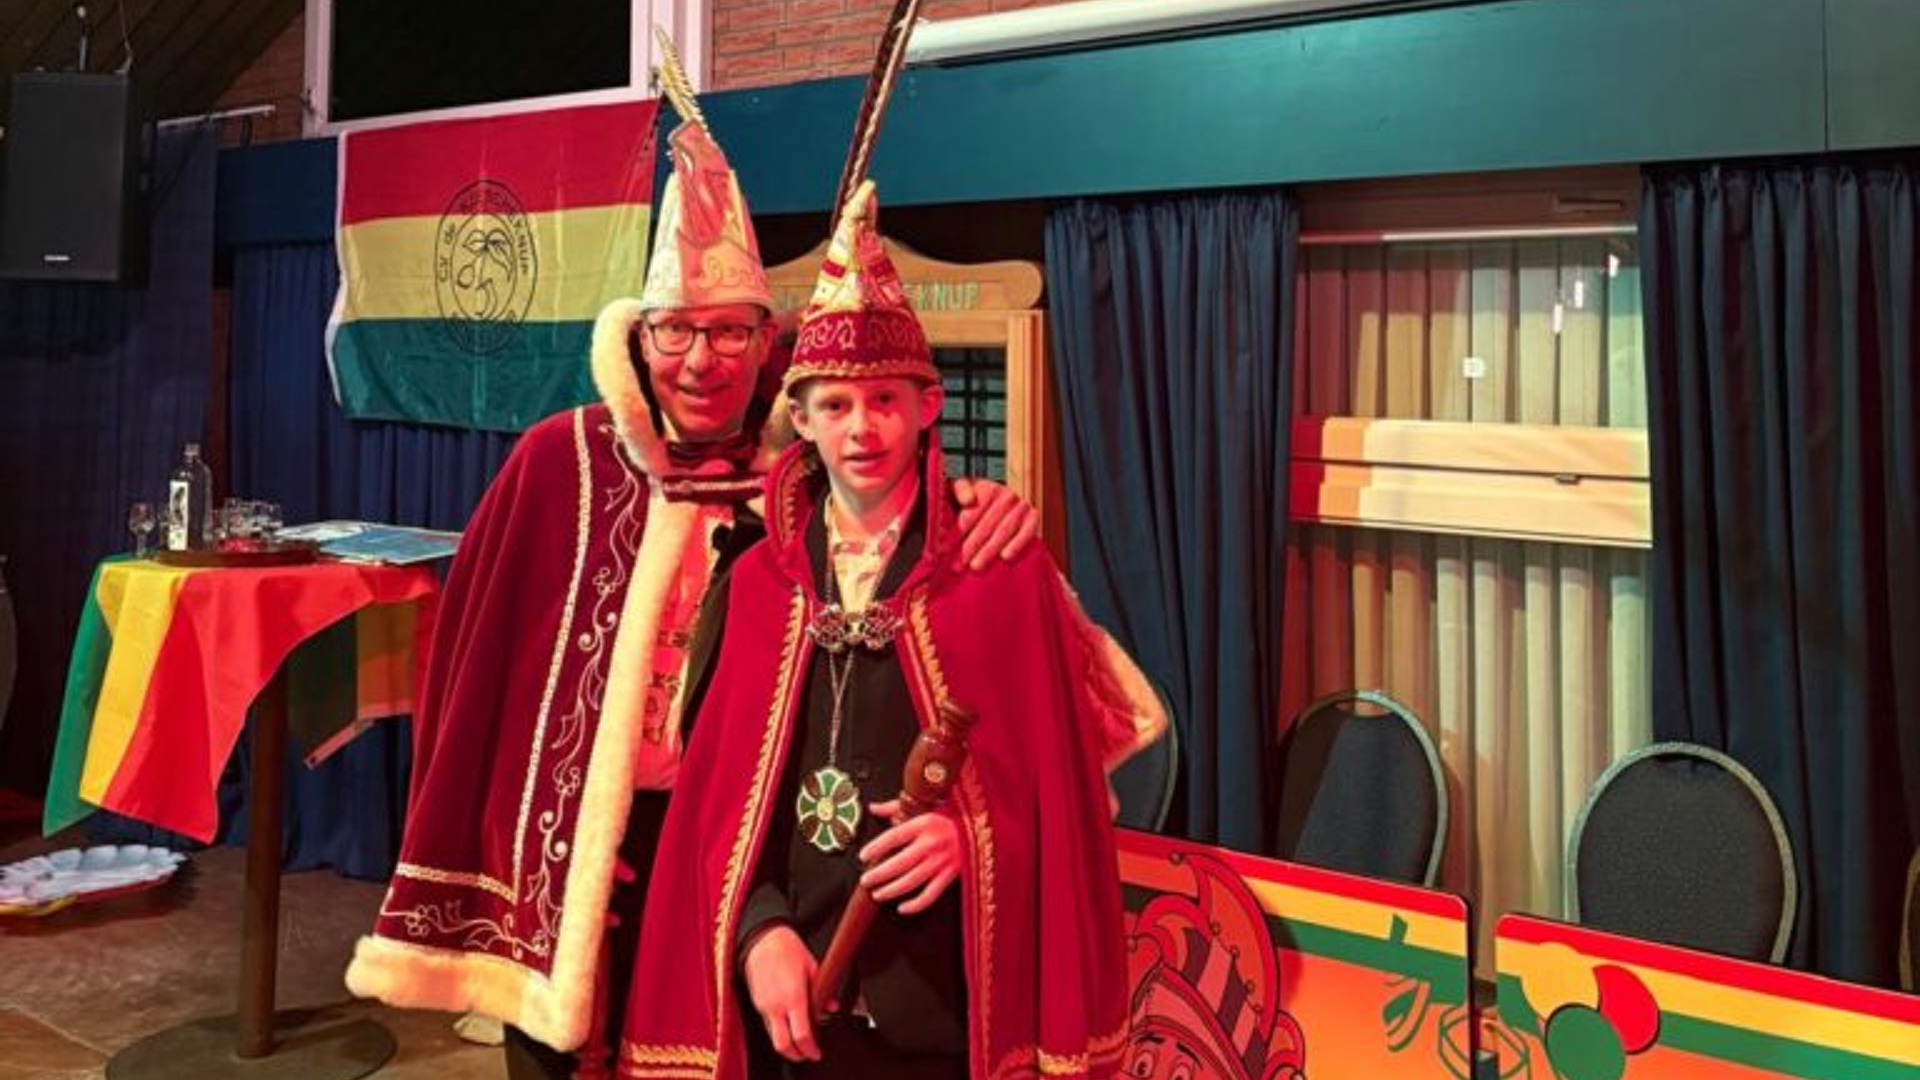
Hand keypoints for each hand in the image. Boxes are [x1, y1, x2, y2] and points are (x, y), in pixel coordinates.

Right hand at [743, 925, 822, 1061]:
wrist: (763, 939)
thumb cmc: (787, 949)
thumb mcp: (813, 967)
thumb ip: (823, 991)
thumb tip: (832, 1007)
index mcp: (793, 998)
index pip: (802, 1035)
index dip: (810, 1049)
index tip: (817, 1052)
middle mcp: (776, 1006)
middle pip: (783, 1045)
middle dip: (796, 1055)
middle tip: (807, 1054)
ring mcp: (764, 1006)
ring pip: (773, 1037)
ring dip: (786, 1044)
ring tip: (799, 1040)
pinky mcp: (757, 1003)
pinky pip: (768, 1025)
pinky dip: (778, 1031)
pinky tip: (787, 1024)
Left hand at [859, 800, 962, 913]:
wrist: (980, 826)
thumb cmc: (949, 815)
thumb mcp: (924, 806)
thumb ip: (896, 807)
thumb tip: (873, 807)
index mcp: (924, 823)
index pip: (893, 837)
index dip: (875, 847)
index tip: (862, 855)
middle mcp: (932, 842)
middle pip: (900, 863)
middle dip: (879, 874)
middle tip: (865, 880)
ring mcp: (942, 861)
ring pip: (912, 881)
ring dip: (892, 890)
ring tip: (877, 894)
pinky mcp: (951, 875)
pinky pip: (930, 895)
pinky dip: (915, 905)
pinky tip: (902, 908)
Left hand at [951, 478, 1037, 570]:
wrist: (1001, 502)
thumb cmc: (974, 500)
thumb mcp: (961, 489)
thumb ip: (960, 491)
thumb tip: (969, 501)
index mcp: (987, 488)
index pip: (970, 515)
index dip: (957, 534)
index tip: (945, 551)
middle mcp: (1007, 495)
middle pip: (985, 525)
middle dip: (970, 547)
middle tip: (958, 565)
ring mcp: (1021, 506)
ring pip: (1003, 531)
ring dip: (989, 550)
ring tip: (975, 565)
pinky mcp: (1033, 517)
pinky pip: (1027, 533)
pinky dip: (1017, 544)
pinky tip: (1005, 557)